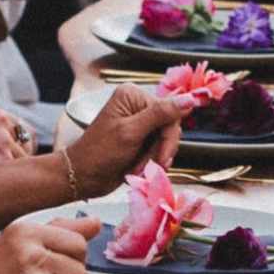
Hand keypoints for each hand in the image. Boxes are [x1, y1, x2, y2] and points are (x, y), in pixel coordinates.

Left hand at [70, 79, 199, 186]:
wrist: (83, 177)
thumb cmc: (100, 153)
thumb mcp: (131, 132)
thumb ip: (160, 115)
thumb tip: (190, 98)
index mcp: (133, 95)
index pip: (170, 111)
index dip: (169, 136)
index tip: (163, 157)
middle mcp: (137, 106)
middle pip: (170, 127)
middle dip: (160, 150)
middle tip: (148, 166)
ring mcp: (139, 123)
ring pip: (166, 141)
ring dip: (154, 158)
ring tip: (137, 168)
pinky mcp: (139, 140)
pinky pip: (158, 149)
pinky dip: (151, 162)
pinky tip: (138, 169)